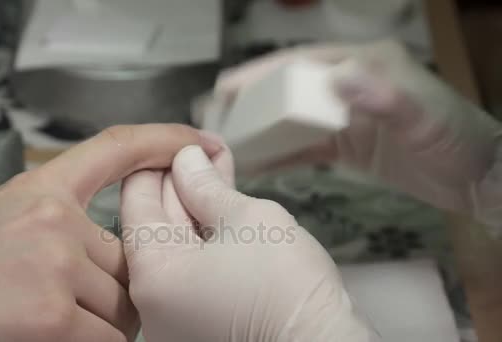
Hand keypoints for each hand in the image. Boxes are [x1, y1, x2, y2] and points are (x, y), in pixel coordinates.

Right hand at [0, 124, 221, 341]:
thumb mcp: (5, 216)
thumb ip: (63, 217)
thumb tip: (120, 239)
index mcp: (40, 187)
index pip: (117, 148)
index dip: (165, 138)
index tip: (198, 142)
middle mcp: (54, 217)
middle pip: (131, 256)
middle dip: (117, 285)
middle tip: (78, 299)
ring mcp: (55, 265)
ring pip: (125, 302)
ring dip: (104, 321)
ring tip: (55, 320)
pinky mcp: (53, 317)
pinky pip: (110, 339)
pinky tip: (56, 338)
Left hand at [121, 145, 375, 341]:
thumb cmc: (285, 287)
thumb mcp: (246, 218)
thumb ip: (206, 186)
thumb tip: (186, 160)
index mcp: (152, 273)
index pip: (136, 198)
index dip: (158, 159)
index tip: (183, 140)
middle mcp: (152, 301)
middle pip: (156, 221)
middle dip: (183, 179)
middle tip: (207, 150)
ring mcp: (175, 315)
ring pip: (178, 243)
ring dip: (198, 203)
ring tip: (219, 168)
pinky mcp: (199, 320)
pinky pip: (193, 267)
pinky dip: (208, 236)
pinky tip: (225, 205)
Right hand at [216, 40, 501, 232]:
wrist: (474, 178)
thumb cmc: (454, 140)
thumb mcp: (423, 116)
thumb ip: (385, 96)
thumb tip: (339, 77)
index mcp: (365, 63)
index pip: (303, 63)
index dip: (263, 74)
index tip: (229, 88)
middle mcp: (348, 84)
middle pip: (290, 89)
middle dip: (253, 101)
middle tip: (216, 115)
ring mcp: (344, 115)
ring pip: (292, 118)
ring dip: (263, 129)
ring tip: (228, 141)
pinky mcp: (345, 142)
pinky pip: (305, 147)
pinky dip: (281, 155)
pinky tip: (258, 164)